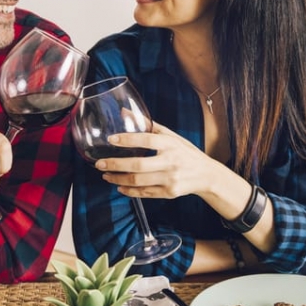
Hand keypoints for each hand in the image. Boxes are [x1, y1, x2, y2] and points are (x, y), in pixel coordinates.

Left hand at [95, 121, 225, 198]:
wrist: (206, 175)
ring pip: (138, 181)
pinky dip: (129, 191)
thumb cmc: (185, 152)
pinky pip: (144, 193)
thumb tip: (124, 112)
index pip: (146, 140)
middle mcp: (171, 162)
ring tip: (105, 174)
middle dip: (115, 165)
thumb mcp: (171, 136)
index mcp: (170, 144)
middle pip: (138, 165)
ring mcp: (170, 179)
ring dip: (118, 178)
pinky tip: (119, 185)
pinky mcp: (169, 193)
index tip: (111, 139)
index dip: (127, 139)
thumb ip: (148, 125)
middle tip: (100, 163)